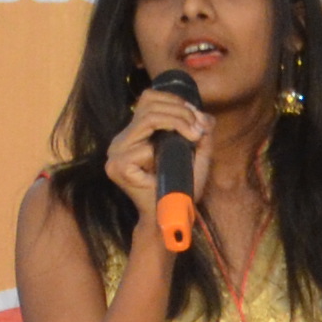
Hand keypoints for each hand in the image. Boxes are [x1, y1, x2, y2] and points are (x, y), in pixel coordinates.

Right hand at [110, 75, 206, 250]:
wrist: (167, 221)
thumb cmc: (179, 190)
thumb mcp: (196, 158)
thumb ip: (201, 135)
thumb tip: (206, 116)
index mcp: (135, 135)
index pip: (149, 99)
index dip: (176, 101)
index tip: (197, 118)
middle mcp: (121, 140)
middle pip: (148, 103)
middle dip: (181, 111)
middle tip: (199, 129)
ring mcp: (116, 153)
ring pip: (146, 118)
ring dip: (176, 122)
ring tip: (193, 136)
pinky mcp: (117, 167)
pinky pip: (143, 148)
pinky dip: (161, 151)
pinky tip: (168, 163)